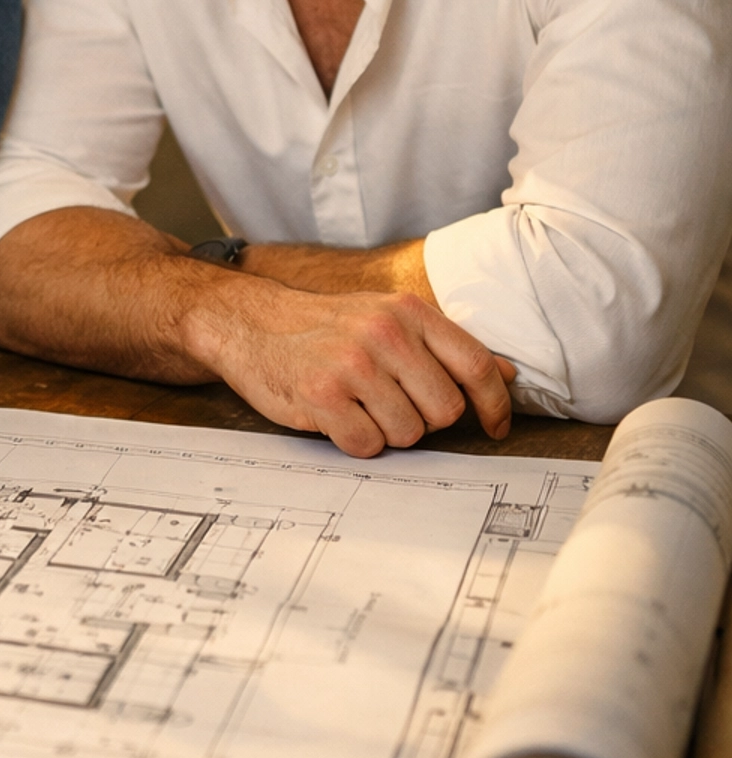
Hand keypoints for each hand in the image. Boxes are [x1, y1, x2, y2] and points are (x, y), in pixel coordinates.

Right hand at [190, 282, 514, 456]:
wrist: (251, 322)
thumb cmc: (326, 327)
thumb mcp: (389, 317)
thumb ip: (445, 346)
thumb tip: (506, 374)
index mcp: (408, 312)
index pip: (476, 365)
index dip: (494, 405)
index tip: (495, 428)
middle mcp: (384, 333)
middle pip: (445, 411)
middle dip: (425, 420)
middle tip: (394, 405)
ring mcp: (352, 363)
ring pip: (408, 434)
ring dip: (387, 431)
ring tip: (360, 407)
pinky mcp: (321, 395)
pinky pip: (367, 446)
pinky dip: (356, 442)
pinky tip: (339, 418)